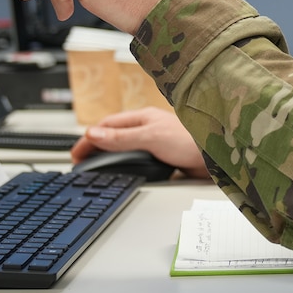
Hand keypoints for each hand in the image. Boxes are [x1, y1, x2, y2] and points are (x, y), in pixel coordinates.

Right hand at [71, 107, 208, 177]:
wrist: (218, 156)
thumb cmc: (191, 139)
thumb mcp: (150, 137)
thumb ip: (121, 138)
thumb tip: (92, 135)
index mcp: (142, 118)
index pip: (106, 126)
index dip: (88, 139)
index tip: (75, 154)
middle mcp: (148, 129)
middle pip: (113, 137)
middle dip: (95, 147)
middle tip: (80, 163)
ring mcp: (156, 143)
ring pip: (126, 148)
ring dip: (110, 156)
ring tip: (96, 167)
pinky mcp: (164, 157)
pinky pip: (139, 161)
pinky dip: (126, 166)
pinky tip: (124, 174)